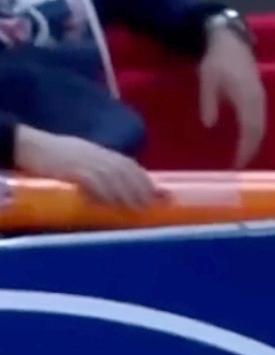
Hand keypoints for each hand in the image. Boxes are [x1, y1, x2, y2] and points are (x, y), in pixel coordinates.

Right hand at [13, 126, 158, 209]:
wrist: (32, 145)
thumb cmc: (60, 155)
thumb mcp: (87, 158)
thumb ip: (106, 169)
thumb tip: (125, 190)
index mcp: (104, 153)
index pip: (132, 167)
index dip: (147, 182)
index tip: (162, 196)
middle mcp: (100, 155)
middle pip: (128, 172)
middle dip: (142, 190)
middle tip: (152, 207)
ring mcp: (87, 160)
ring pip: (114, 177)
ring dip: (128, 194)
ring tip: (137, 208)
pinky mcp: (74, 168)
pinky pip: (93, 180)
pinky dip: (104, 192)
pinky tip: (112, 203)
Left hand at [200, 25, 265, 166]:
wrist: (231, 41)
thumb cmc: (217, 60)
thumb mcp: (207, 79)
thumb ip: (209, 102)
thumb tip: (209, 125)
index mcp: (246, 97)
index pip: (250, 128)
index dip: (245, 148)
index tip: (237, 163)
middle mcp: (258, 101)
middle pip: (259, 132)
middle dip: (251, 150)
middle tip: (239, 166)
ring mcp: (261, 99)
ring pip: (262, 127)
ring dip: (254, 143)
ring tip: (243, 157)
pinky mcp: (260, 98)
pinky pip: (261, 121)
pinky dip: (255, 134)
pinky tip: (246, 140)